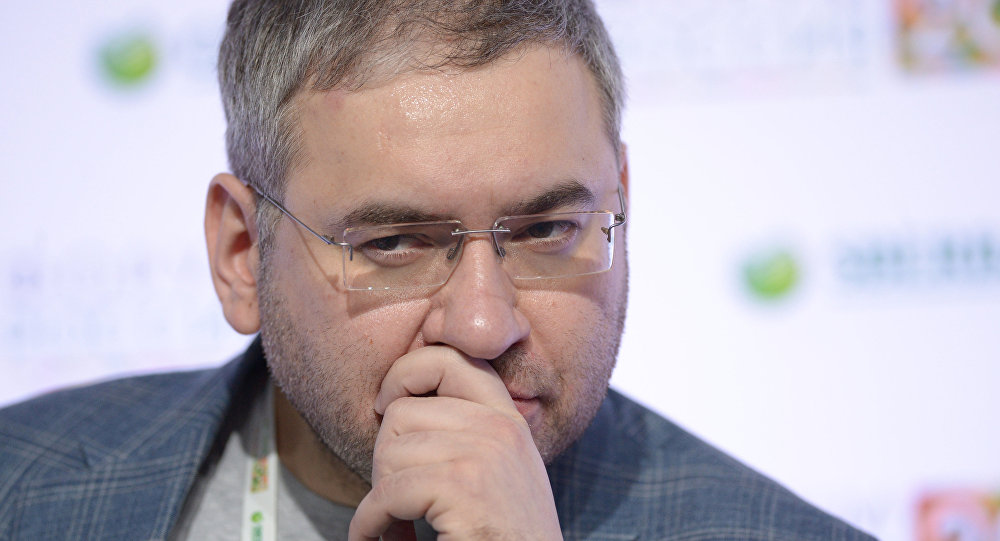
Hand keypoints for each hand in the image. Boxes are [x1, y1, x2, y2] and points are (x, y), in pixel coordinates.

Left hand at [348, 346, 562, 540]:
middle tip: (394, 495)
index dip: (405, 372)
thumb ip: (466, 434)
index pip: (450, 358)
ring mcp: (484, 455)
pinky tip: (381, 539)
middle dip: (384, 457)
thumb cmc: (503, 537)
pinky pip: (387, 493)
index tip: (385, 405)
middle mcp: (500, 429)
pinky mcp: (462, 487)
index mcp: (508, 420)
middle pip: (402, 411)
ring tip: (395, 521)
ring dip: (379, 495)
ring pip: (390, 450)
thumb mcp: (497, 472)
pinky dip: (370, 523)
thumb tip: (394, 405)